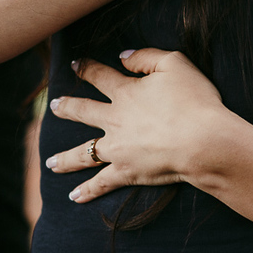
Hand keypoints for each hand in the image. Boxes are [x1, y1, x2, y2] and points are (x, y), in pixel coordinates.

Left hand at [46, 49, 231, 202]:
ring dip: (65, 157)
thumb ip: (145, 57)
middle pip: (83, 112)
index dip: (86, 68)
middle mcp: (114, 120)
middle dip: (67, 107)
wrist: (203, 141)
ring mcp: (117, 149)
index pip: (99, 76)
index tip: (76, 64)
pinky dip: (87, 191)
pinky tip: (74, 197)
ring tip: (50, 162)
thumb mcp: (175, 64)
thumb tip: (123, 56)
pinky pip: (100, 183)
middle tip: (54, 105)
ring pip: (83, 153)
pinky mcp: (126, 172)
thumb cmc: (194, 100)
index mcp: (126, 92)